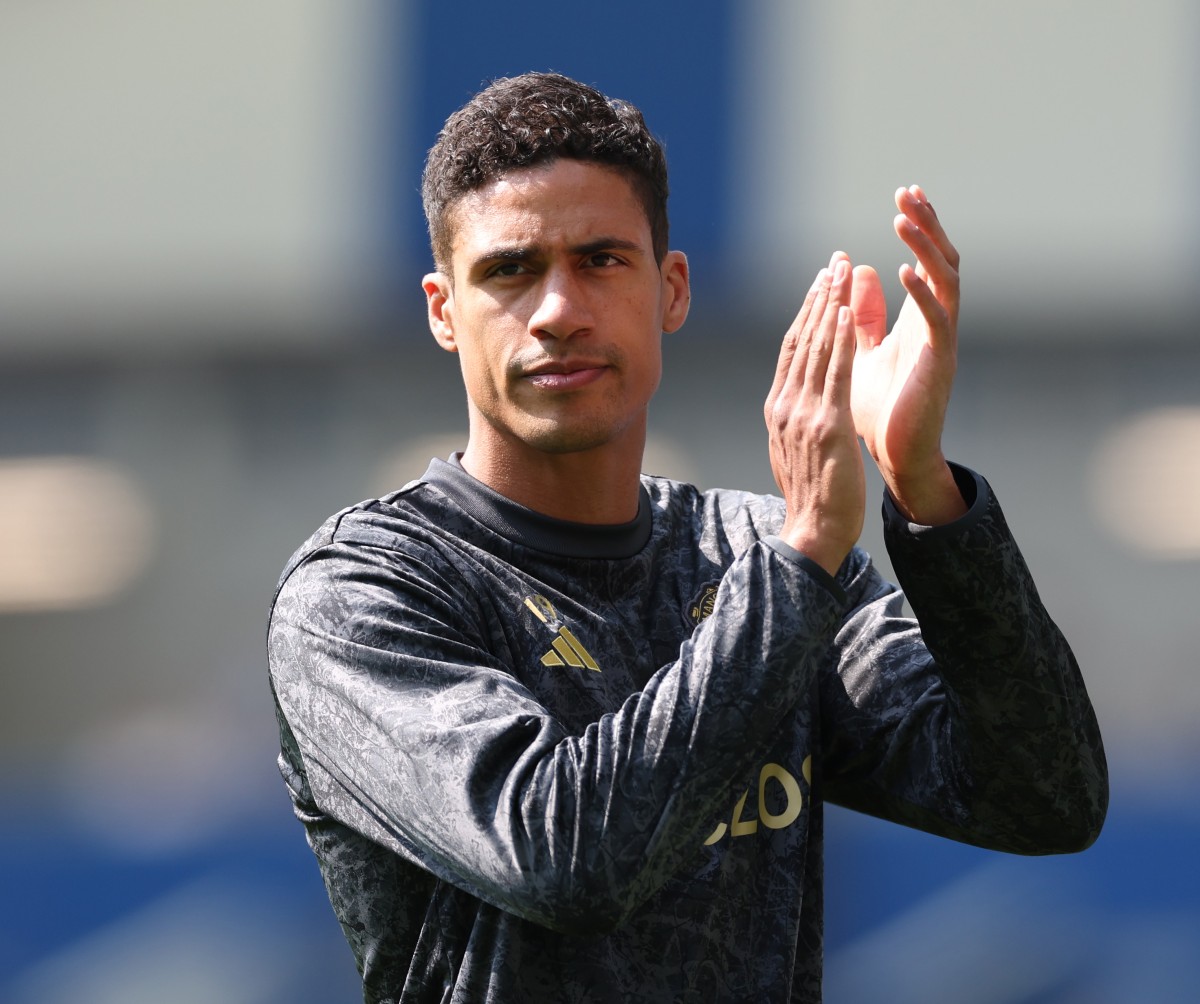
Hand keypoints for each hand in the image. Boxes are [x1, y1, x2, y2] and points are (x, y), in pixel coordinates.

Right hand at [764, 257, 864, 575]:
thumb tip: (795, 398)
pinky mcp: (827, 426)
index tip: (822, 283)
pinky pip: (835, 375)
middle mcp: (785, 405)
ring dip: (831, 305)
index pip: (792, 350)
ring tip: (843, 272)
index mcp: (778, 408)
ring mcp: (803, 415)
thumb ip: (795, 417)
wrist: (814, 531)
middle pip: (802, 339)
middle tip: (834, 261)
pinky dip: (841, 340)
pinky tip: (848, 311)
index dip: (807, 312)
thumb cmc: (811, 495)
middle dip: (819, 297)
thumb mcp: (795, 448)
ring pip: (817, 349)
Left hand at [847, 185, 965, 523]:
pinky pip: (936, 321)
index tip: (906, 194)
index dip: (920, 228)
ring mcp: (941, 341)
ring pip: (945, 282)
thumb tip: (856, 270)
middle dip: (928, 226)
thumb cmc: (880, 409)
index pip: (927, 261)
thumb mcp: (863, 351)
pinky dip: (923, 294)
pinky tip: (904, 271)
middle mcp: (936, 324)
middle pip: (942, 261)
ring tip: (905, 219)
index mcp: (919, 319)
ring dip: (926, 248)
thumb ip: (863, 314)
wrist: (894, 456)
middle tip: (909, 193)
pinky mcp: (939, 363)